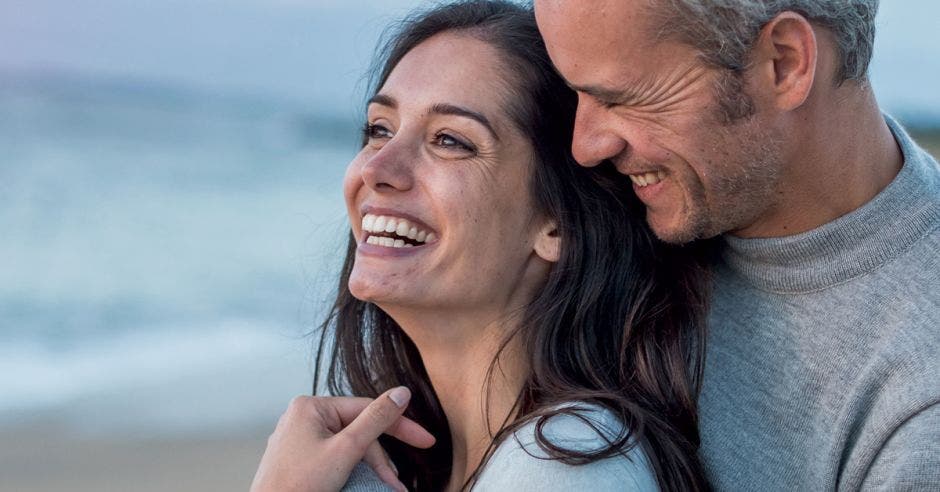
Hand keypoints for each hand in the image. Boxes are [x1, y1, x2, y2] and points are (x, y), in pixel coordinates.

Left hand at [250, 387, 435, 491]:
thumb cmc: (299, 485)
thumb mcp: (346, 449)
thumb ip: (376, 419)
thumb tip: (401, 393)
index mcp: (311, 406)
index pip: (367, 408)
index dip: (400, 426)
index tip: (426, 440)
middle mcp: (303, 418)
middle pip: (358, 432)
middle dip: (379, 461)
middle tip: (396, 484)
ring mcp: (300, 440)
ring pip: (348, 448)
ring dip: (368, 470)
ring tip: (383, 488)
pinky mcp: (299, 460)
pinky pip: (334, 458)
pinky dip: (351, 472)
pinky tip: (364, 484)